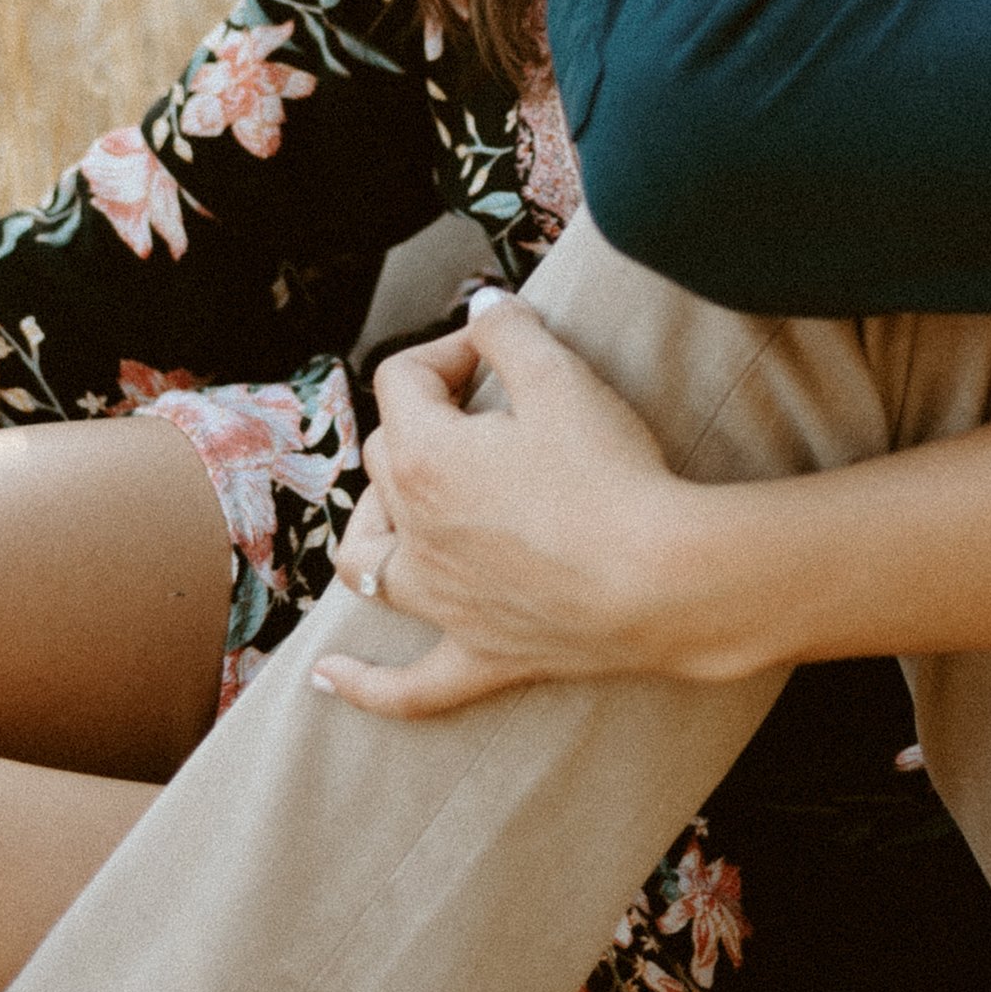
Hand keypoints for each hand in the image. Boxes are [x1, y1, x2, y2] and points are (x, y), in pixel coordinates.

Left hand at [309, 302, 724, 723]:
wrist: (661, 579)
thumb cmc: (610, 475)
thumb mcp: (563, 377)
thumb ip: (510, 332)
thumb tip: (482, 306)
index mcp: (424, 458)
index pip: (403, 379)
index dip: (450, 349)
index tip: (500, 348)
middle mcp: (414, 533)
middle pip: (386, 460)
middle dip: (425, 419)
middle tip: (490, 405)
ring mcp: (442, 603)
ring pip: (369, 563)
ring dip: (374, 528)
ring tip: (397, 509)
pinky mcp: (480, 656)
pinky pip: (406, 685)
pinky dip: (365, 683)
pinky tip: (329, 680)